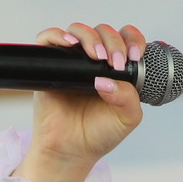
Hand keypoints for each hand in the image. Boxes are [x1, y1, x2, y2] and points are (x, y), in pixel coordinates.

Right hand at [16, 22, 146, 181]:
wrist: (71, 151)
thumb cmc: (99, 133)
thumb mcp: (127, 117)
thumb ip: (128, 97)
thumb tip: (108, 79)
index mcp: (117, 68)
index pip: (127, 39)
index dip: (133, 40)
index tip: (134, 56)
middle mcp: (94, 60)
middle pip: (104, 32)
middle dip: (114, 42)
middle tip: (115, 63)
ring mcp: (72, 61)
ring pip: (79, 31)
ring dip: (91, 38)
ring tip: (97, 57)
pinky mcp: (50, 66)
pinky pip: (48, 39)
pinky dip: (57, 35)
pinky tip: (69, 44)